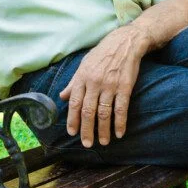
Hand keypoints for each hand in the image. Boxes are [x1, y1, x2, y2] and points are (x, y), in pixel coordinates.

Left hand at [60, 26, 149, 147]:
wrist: (124, 43)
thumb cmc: (101, 55)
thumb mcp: (83, 65)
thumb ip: (73, 83)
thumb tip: (62, 97)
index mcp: (82, 78)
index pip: (75, 102)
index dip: (73, 119)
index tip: (72, 132)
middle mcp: (94, 83)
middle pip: (88, 111)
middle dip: (87, 129)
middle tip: (87, 144)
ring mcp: (110, 85)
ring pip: (104, 112)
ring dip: (104, 130)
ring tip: (104, 142)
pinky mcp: (125, 87)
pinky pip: (121, 108)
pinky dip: (120, 122)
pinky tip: (119, 133)